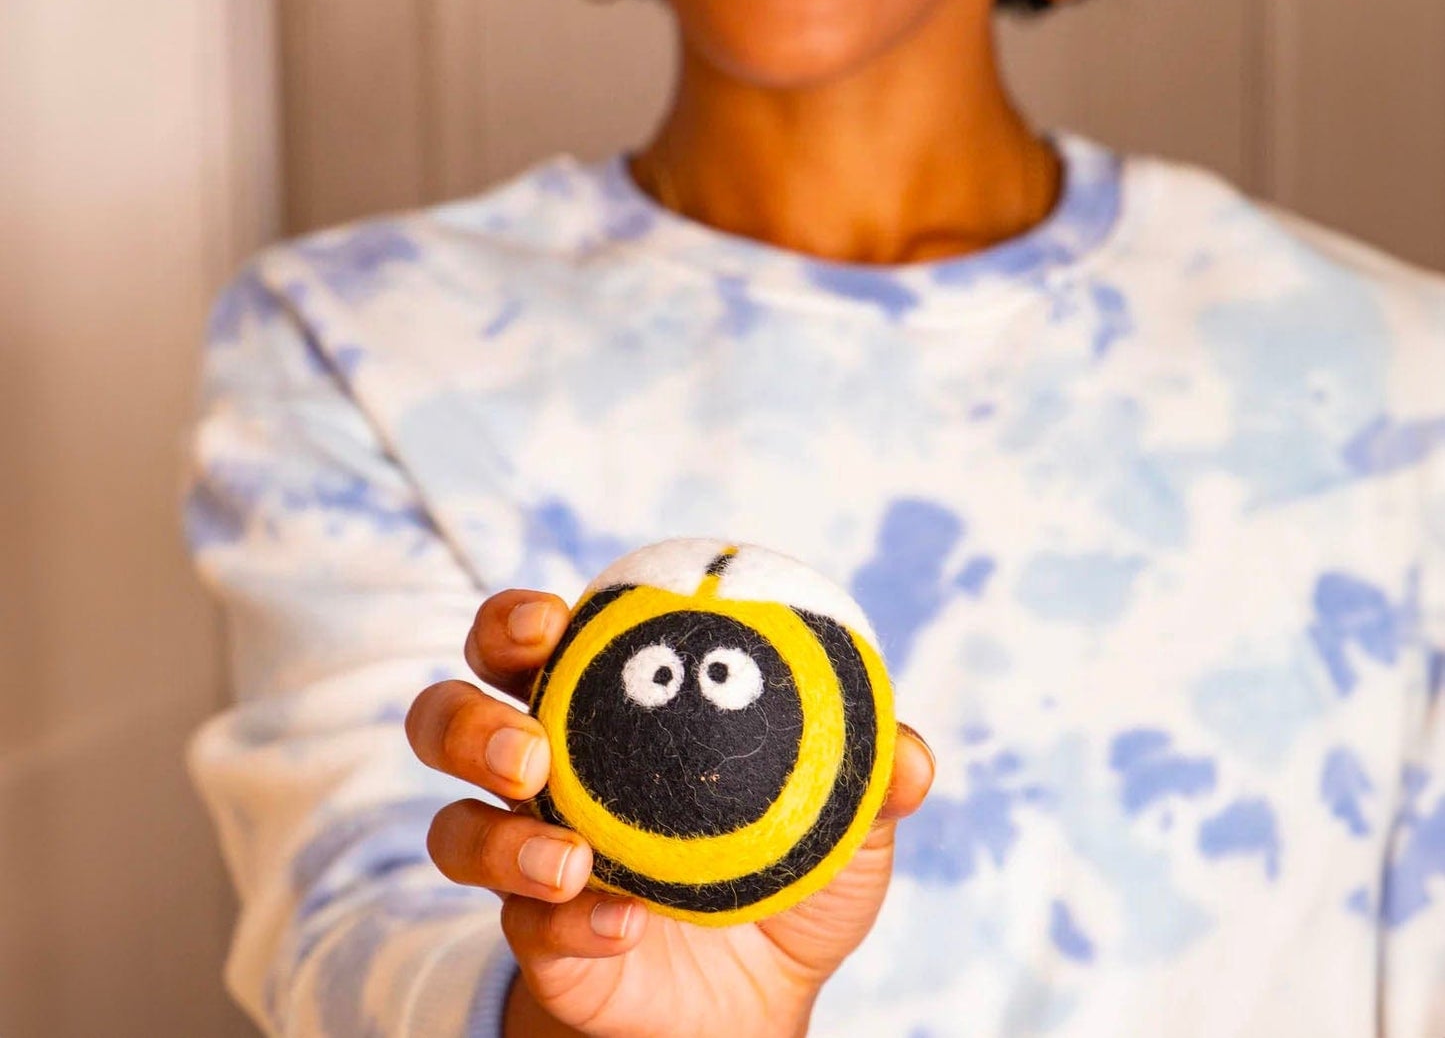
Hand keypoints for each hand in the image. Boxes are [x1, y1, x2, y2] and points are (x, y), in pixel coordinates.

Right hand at [406, 588, 934, 1037]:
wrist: (759, 1001)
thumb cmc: (786, 872)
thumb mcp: (843, 825)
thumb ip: (872, 780)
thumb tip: (910, 757)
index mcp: (604, 708)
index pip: (529, 640)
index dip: (516, 618)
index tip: (551, 618)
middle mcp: (546, 772)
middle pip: (449, 717)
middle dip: (467, 720)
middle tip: (529, 747)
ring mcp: (528, 858)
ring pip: (451, 829)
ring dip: (495, 838)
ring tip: (568, 856)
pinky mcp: (536, 940)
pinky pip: (521, 926)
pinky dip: (566, 923)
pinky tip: (621, 925)